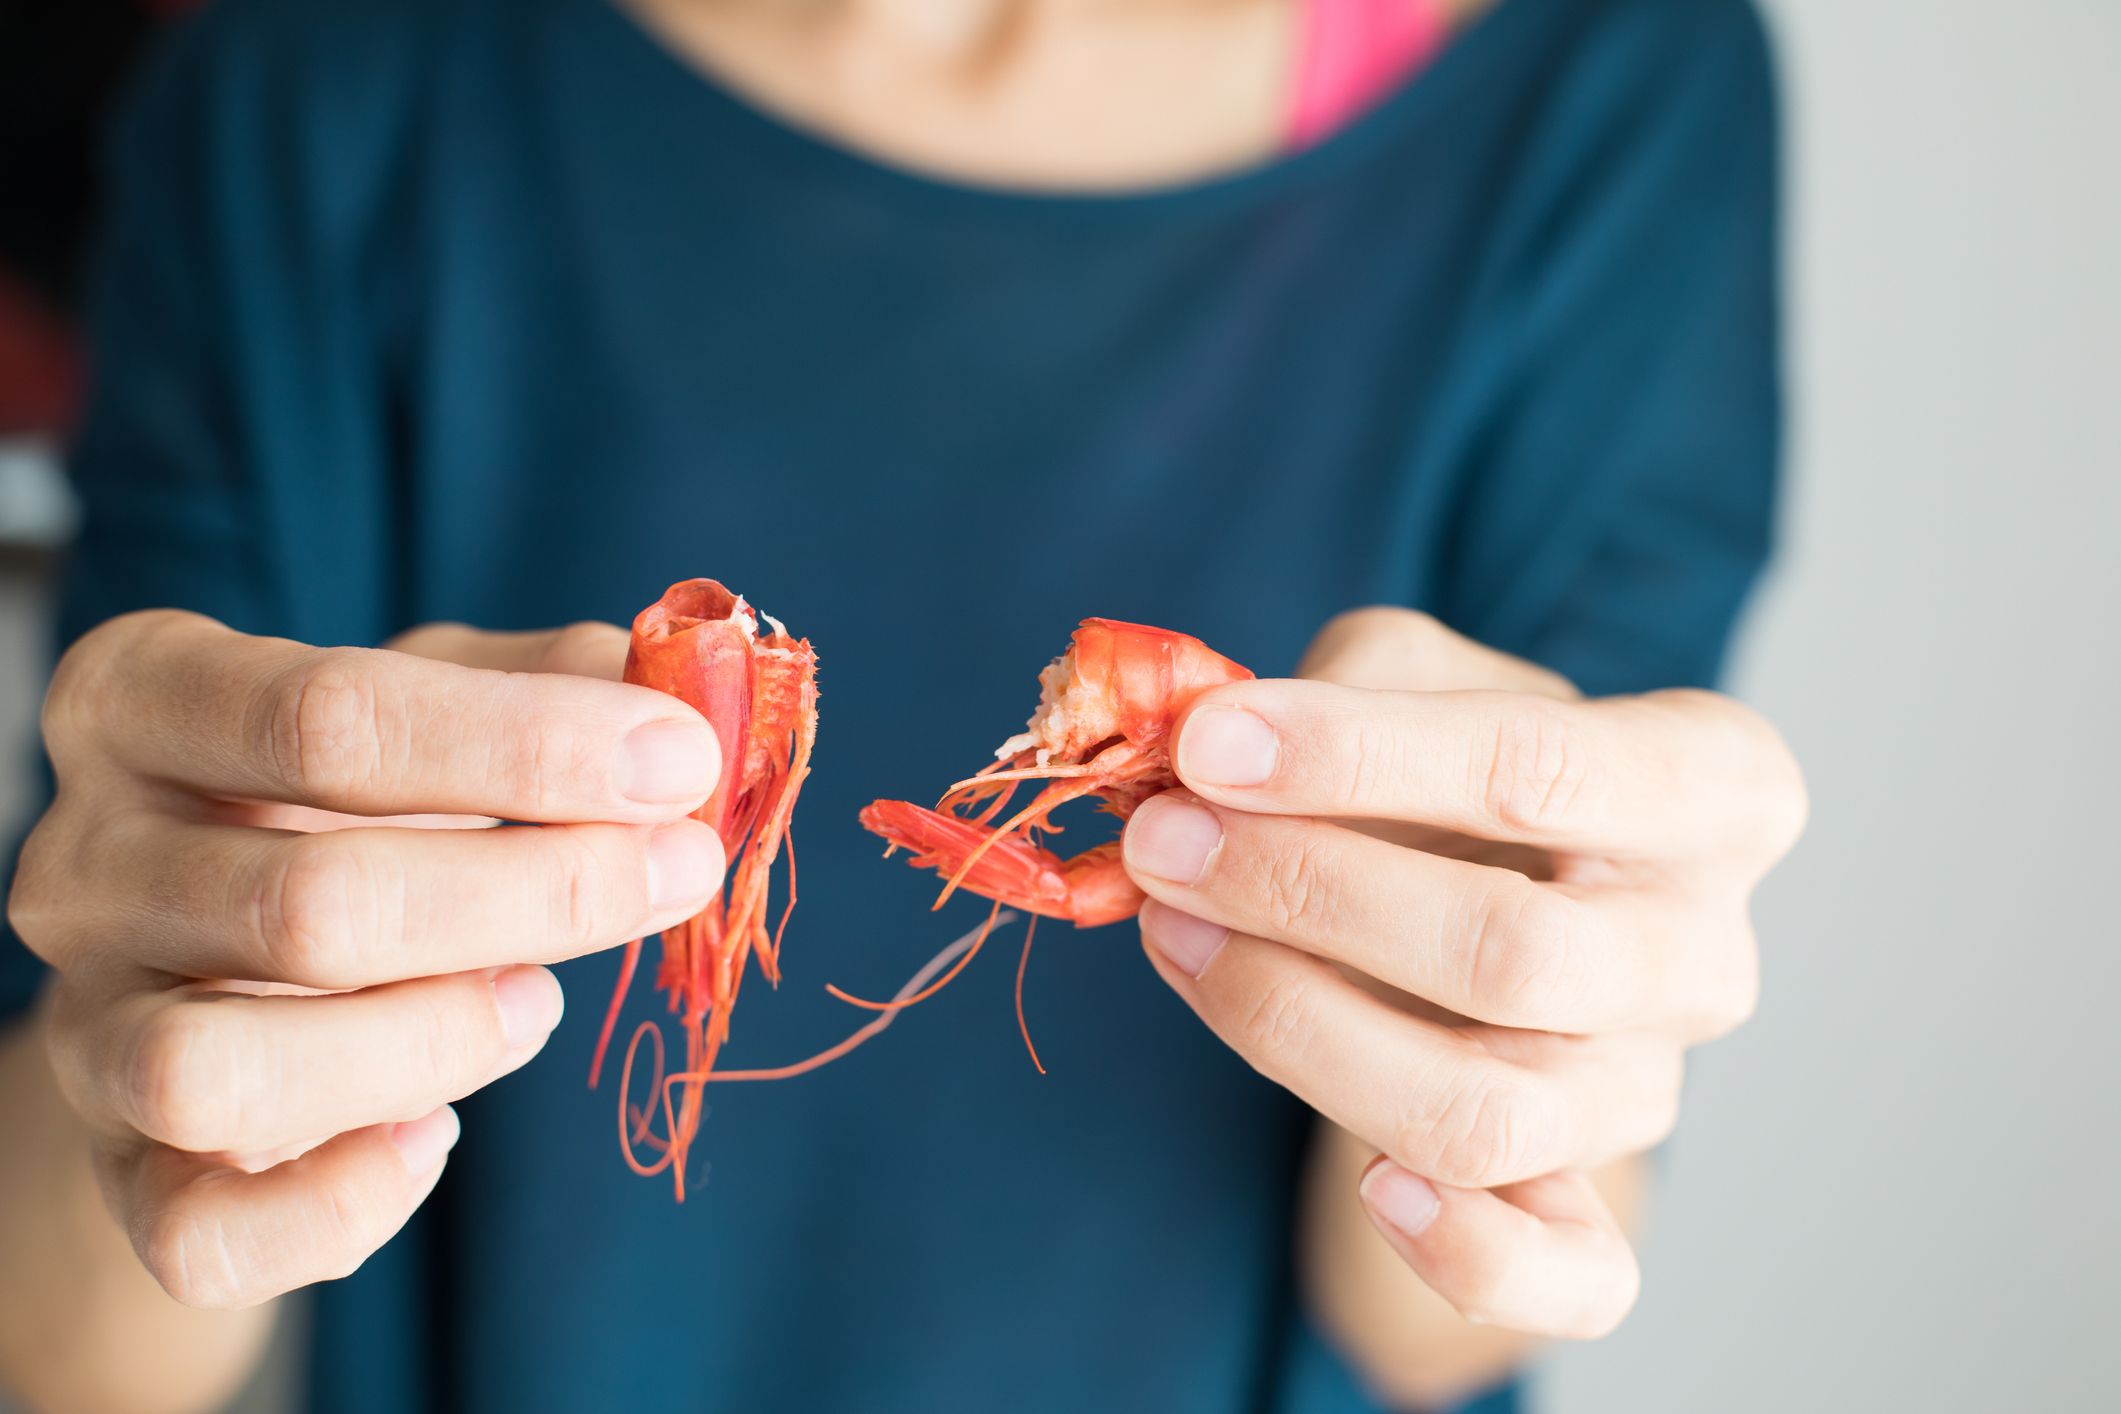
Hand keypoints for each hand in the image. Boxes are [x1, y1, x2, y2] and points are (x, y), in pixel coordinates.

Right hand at [6, 611, 725, 1307]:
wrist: (229, 947)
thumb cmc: (355, 795)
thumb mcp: (440, 696)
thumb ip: (554, 681)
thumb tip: (694, 695)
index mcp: (142, 699)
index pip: (326, 714)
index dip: (529, 743)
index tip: (679, 760)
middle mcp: (82, 863)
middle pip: (309, 902)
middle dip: (537, 893)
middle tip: (677, 872)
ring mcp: (87, 1027)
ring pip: (226, 1073)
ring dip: (430, 1043)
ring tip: (539, 1000)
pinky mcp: (121, 1171)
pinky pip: (202, 1234)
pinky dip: (338, 1204)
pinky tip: (434, 1136)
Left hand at [1122, 609, 1803, 1337]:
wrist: (1481, 901)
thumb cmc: (1447, 770)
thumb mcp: (1409, 677)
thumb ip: (1328, 690)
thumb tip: (1208, 745)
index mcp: (1711, 783)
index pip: (1543, 769)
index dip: (1359, 758)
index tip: (1207, 748)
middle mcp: (1703, 947)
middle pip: (1511, 953)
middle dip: (1304, 893)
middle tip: (1162, 843)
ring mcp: (1652, 1086)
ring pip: (1487, 1112)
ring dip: (1297, 1028)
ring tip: (1174, 937)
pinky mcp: (1595, 1204)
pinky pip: (1571, 1279)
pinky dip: (1472, 1255)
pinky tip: (1370, 1188)